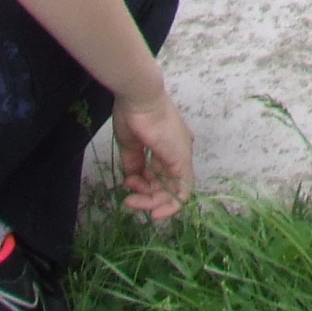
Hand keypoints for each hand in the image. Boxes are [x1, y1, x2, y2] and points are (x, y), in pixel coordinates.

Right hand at [111, 86, 195, 222]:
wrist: (139, 98)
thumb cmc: (133, 115)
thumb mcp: (130, 144)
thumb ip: (134, 163)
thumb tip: (132, 180)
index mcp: (167, 146)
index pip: (160, 175)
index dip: (145, 188)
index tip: (129, 193)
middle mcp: (178, 152)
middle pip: (166, 185)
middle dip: (146, 198)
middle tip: (128, 200)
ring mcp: (182, 156)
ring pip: (172, 191)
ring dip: (150, 202)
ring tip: (130, 200)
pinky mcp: (182, 160)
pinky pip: (183, 191)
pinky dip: (170, 205)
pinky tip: (154, 212)